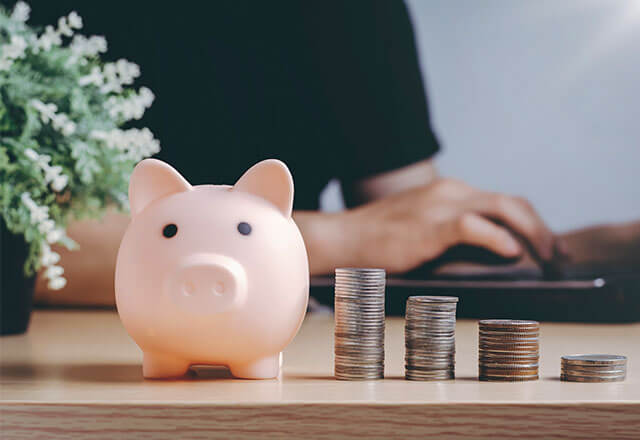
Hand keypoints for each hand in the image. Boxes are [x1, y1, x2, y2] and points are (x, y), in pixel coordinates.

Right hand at [337, 178, 556, 273]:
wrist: (343, 239)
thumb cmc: (380, 242)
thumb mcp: (423, 234)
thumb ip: (456, 239)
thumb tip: (499, 255)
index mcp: (449, 193)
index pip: (503, 202)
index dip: (532, 222)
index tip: (549, 245)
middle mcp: (450, 192)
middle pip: (512, 202)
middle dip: (542, 228)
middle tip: (559, 254)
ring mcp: (439, 205)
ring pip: (503, 207)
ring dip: (533, 233)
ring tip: (547, 257)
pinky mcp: (429, 224)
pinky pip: (474, 226)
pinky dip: (499, 238)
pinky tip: (512, 253)